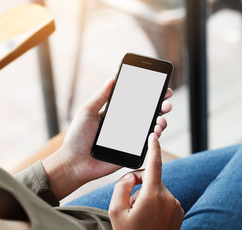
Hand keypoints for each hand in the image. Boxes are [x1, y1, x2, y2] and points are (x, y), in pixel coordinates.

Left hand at [42, 79, 172, 199]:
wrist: (75, 163)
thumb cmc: (77, 137)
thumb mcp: (87, 112)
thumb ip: (100, 97)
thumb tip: (112, 78)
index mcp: (115, 113)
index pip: (136, 101)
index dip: (150, 94)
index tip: (162, 87)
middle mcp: (125, 124)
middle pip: (147, 113)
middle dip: (161, 106)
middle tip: (167, 102)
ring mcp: (130, 138)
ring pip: (151, 127)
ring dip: (161, 120)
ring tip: (161, 118)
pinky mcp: (131, 151)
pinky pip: (147, 143)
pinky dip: (156, 135)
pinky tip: (157, 129)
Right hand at [109, 133, 183, 229]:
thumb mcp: (116, 211)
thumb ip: (121, 186)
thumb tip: (132, 176)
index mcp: (153, 195)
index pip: (154, 164)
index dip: (153, 148)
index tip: (154, 135)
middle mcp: (169, 198)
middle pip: (152, 178)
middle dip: (139, 184)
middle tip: (128, 203)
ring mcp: (176, 205)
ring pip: (157, 189)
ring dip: (146, 195)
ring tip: (138, 215)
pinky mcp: (179, 211)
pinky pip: (164, 199)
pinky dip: (155, 202)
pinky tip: (148, 218)